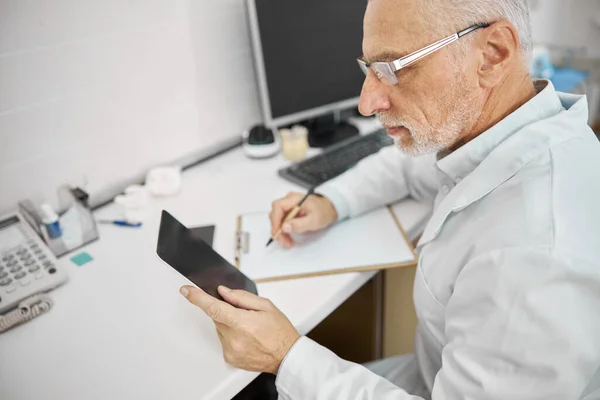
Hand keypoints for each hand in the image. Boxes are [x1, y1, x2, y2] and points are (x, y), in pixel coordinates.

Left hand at [180, 285, 299, 373]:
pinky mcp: (229, 358)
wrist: (286, 356)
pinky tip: (247, 337)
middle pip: (217, 317)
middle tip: (244, 314)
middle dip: (226, 311)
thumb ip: (242, 297)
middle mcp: (234, 339)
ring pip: (220, 328)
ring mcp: (230, 350)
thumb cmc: (280, 332)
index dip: (197, 298)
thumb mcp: (266, 306)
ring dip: (229, 324)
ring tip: (249, 328)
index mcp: (243, 323)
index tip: (186, 290)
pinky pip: (224, 340)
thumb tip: (223, 292)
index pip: (213, 307)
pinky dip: (232, 335)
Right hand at [269, 192, 337, 247]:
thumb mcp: (314, 220)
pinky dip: (284, 231)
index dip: (275, 220)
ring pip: (278, 219)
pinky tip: (289, 238)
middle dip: (278, 230)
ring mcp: (289, 206)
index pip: (278, 207)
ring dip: (280, 232)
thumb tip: (285, 227)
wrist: (330, 208)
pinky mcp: (290, 212)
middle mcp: (289, 200)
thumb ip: (299, 224)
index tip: (277, 233)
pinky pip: (282, 221)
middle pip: (275, 214)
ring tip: (288, 242)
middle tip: (284, 242)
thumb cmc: (324, 211)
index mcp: (295, 198)